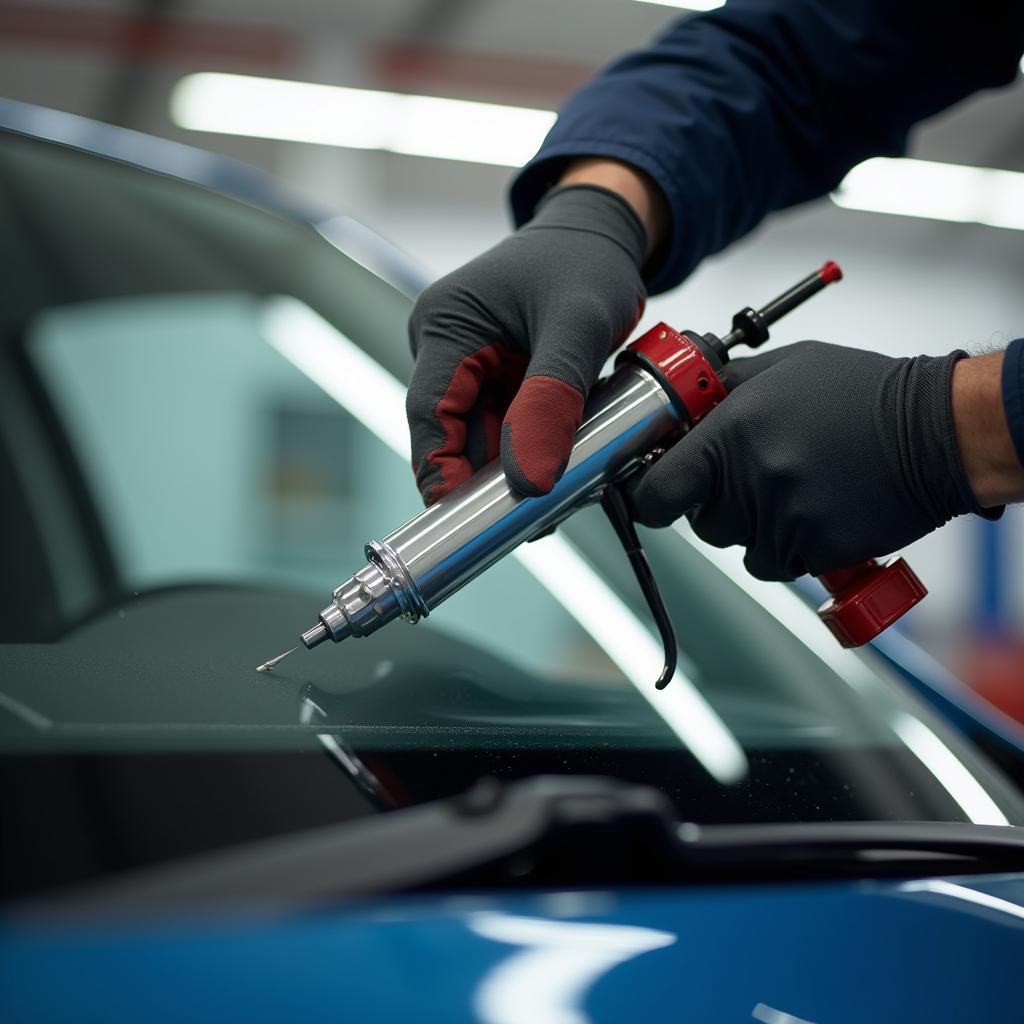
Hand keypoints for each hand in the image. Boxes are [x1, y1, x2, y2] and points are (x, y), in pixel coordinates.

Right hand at [406, 184, 645, 503]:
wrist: (601, 235)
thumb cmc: (587, 263)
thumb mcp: (578, 326)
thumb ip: (553, 399)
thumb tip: (532, 481)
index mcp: (446, 323)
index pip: (428, 412)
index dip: (441, 470)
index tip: (460, 521)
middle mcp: (445, 344)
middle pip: (451, 431)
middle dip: (484, 479)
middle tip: (522, 522)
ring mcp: (467, 361)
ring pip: (478, 435)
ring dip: (508, 469)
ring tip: (548, 502)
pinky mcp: (492, 375)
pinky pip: (501, 425)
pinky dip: (525, 449)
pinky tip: (553, 471)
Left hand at [628, 341, 994, 581]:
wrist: (938, 432)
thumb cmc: (861, 394)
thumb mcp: (783, 368)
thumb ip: (724, 389)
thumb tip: (681, 404)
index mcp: (732, 434)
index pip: (657, 492)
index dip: (650, 496)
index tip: (657, 493)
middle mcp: (752, 481)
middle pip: (700, 522)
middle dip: (717, 504)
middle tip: (753, 475)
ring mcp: (785, 519)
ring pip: (739, 545)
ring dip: (754, 527)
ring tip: (795, 487)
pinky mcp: (815, 549)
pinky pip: (777, 563)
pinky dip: (789, 547)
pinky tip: (815, 510)